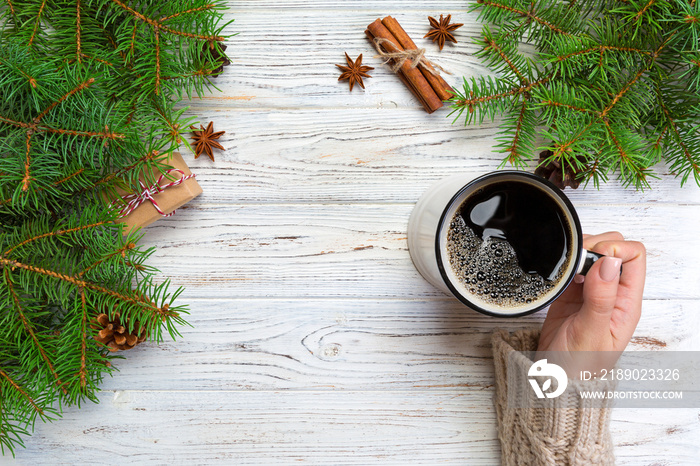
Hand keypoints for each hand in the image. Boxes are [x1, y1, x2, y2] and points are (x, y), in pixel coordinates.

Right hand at [537, 232, 645, 373]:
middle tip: (577, 263)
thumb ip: (601, 297)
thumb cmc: (578, 365)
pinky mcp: (571, 294)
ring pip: (593, 255)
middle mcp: (612, 294)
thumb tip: (609, 262)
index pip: (634, 257)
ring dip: (580, 255)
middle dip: (595, 247)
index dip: (614, 249)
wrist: (554, 377)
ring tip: (568, 272)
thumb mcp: (591, 332)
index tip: (593, 258)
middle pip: (615, 250)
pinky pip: (573, 268)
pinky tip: (560, 277)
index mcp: (626, 303)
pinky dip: (566, 265)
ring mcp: (591, 293)